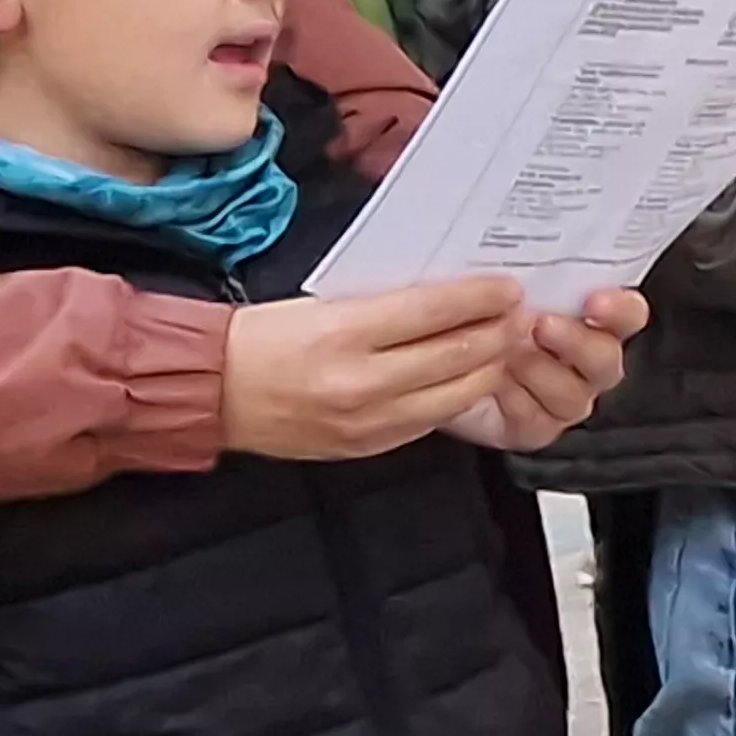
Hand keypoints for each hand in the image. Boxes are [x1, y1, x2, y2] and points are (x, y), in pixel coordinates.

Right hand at [219, 280, 525, 462]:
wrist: (217, 392)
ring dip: (490, 367)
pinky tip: (467, 377)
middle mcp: (361, 381)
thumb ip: (388, 304)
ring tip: (503, 345)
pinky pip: (432, 421)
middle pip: (458, 355)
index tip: (507, 289)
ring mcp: (368, 421)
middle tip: (518, 315)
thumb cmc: (266, 338)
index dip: (483, 298)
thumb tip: (453, 295)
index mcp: (345, 333)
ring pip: (457, 394)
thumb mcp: (324, 303)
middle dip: (500, 332)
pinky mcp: (369, 446)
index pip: (436, 311)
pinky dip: (457, 396)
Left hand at [443, 290, 647, 453]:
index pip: (627, 312)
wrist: (428, 355)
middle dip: (577, 342)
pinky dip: (516, 402)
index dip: (621, 308)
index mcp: (588, 316)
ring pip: (576, 395)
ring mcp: (564, 395)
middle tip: (542, 326)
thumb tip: (532, 238)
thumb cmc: (467, 312)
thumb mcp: (496, 280)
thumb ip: (524, 270)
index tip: (597, 301)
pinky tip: (493, 381)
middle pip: (607, 357)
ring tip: (506, 354)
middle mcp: (583, 358)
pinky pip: (540, 421)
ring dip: (541, 373)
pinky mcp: (537, 426)